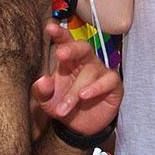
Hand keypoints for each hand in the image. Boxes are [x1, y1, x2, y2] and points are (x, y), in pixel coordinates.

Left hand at [30, 21, 121, 141]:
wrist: (80, 126)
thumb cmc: (63, 105)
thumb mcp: (47, 101)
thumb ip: (42, 91)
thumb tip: (42, 81)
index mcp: (68, 61)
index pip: (65, 43)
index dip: (59, 34)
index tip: (50, 27)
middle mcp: (85, 62)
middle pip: (83, 47)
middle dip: (72, 48)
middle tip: (60, 54)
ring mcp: (100, 72)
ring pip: (91, 70)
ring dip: (75, 90)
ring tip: (64, 106)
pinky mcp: (113, 84)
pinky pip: (109, 79)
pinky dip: (97, 87)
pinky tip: (85, 95)